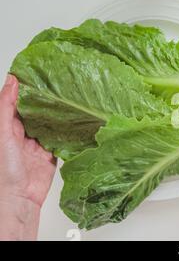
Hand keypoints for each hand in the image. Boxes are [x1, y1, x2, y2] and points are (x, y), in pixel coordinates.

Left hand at [0, 75, 55, 239]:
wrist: (18, 200)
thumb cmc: (4, 171)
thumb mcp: (2, 133)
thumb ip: (6, 108)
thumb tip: (12, 81)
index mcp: (5, 128)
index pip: (17, 103)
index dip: (27, 89)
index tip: (38, 74)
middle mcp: (21, 136)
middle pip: (36, 113)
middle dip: (46, 101)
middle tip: (58, 85)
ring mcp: (36, 146)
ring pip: (50, 126)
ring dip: (58, 116)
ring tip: (69, 101)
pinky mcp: (50, 157)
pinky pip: (61, 141)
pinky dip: (67, 134)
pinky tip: (74, 124)